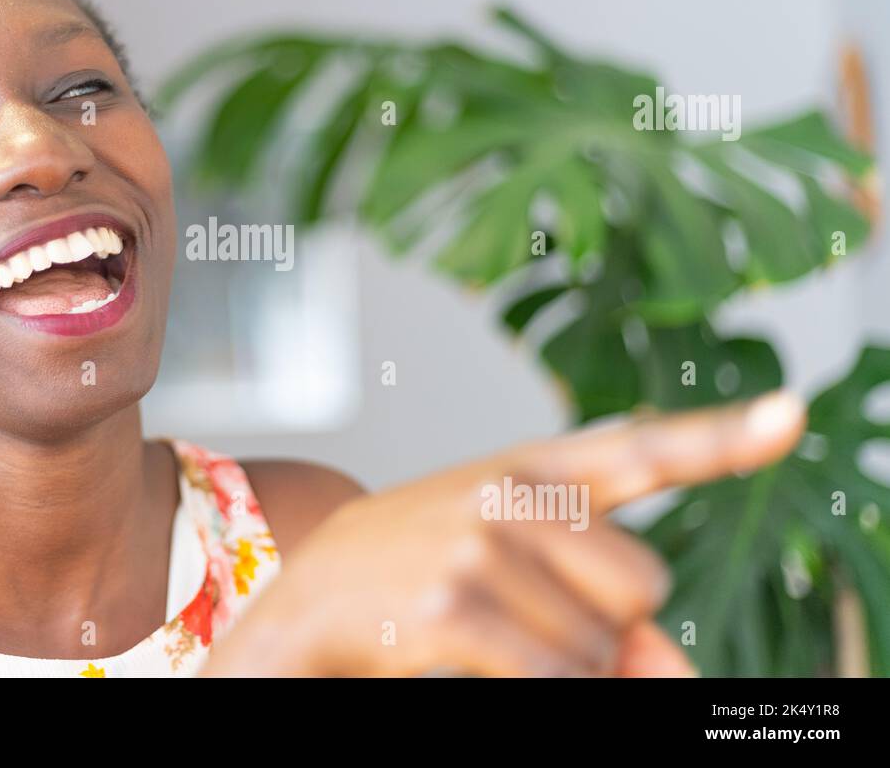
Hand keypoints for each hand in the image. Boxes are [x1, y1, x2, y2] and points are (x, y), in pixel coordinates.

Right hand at [202, 390, 806, 676]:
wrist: (311, 595)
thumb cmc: (419, 565)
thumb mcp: (512, 559)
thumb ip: (606, 598)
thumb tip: (671, 665)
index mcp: (529, 466)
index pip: (638, 447)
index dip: (721, 436)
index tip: (790, 416)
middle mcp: (509, 493)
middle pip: (642, 584)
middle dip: (605, 618)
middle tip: (523, 601)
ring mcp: (478, 546)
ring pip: (601, 644)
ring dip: (564, 661)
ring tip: (487, 625)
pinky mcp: (451, 606)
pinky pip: (554, 676)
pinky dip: (537, 686)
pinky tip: (475, 654)